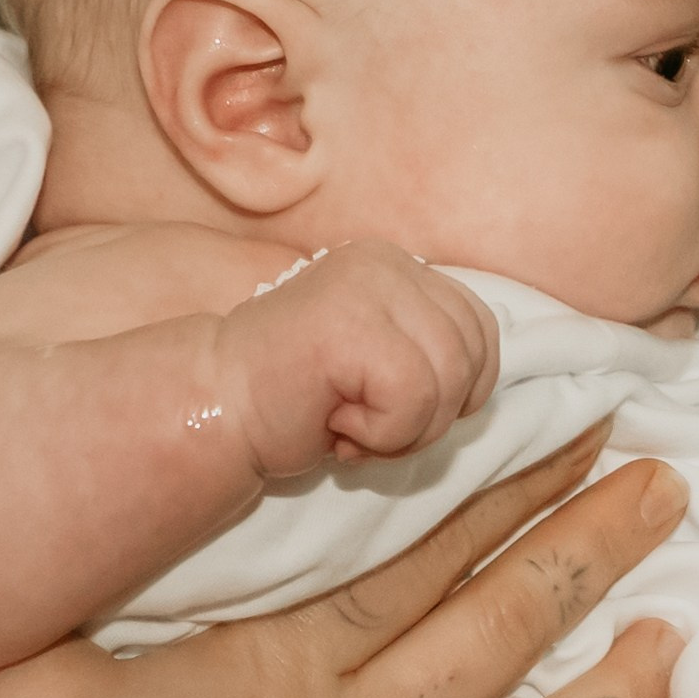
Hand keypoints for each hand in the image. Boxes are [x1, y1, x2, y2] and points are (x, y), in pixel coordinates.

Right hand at [0, 437, 696, 697]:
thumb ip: (69, 584)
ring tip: (679, 641)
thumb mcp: (26, 671)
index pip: (418, 553)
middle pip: (498, 630)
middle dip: (584, 549)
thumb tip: (79, 505)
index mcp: (287, 670)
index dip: (501, 483)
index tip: (575, 424)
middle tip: (666, 490)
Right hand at [214, 245, 501, 476]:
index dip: (452, 392)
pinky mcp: (352, 324)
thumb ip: (429, 352)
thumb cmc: (297, 400)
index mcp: (398, 266)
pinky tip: (335, 424)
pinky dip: (382, 434)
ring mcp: (369, 287)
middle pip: (472, 357)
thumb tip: (482, 384)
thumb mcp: (380, 364)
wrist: (216, 407)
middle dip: (430, 416)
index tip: (387, 406)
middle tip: (365, 423)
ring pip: (449, 380)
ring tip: (348, 425)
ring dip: (403, 430)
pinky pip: (415, 399)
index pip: (480, 331)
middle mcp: (388, 263)